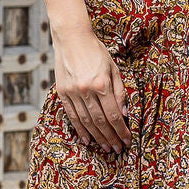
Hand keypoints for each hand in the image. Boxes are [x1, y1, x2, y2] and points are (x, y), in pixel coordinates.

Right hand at [52, 29, 130, 153]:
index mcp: (102, 84)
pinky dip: (79, 129)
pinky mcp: (62, 92)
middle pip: (100, 122)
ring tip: (105, 148)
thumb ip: (120, 92)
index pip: (113, 115)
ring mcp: (72, 92)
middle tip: (117, 150)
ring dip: (97, 137)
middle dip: (110, 138)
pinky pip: (72, 116)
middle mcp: (86, 90)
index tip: (126, 140)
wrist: (72, 38)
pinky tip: (86, 140)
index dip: (121, 131)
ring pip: (86, 122)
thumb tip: (124, 114)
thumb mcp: (114, 69)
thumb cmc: (97, 52)